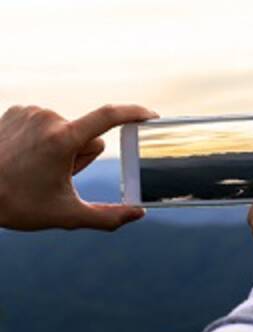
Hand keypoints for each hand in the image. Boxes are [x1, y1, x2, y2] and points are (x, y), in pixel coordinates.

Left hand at [0, 104, 157, 230]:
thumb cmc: (17, 204)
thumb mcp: (66, 216)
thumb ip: (107, 217)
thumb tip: (139, 214)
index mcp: (63, 140)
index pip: (108, 117)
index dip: (134, 114)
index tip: (151, 116)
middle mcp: (48, 118)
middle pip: (89, 138)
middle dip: (82, 157)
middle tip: (57, 177)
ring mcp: (31, 112)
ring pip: (70, 130)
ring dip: (64, 149)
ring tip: (37, 168)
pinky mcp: (18, 110)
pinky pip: (49, 123)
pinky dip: (46, 139)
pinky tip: (27, 156)